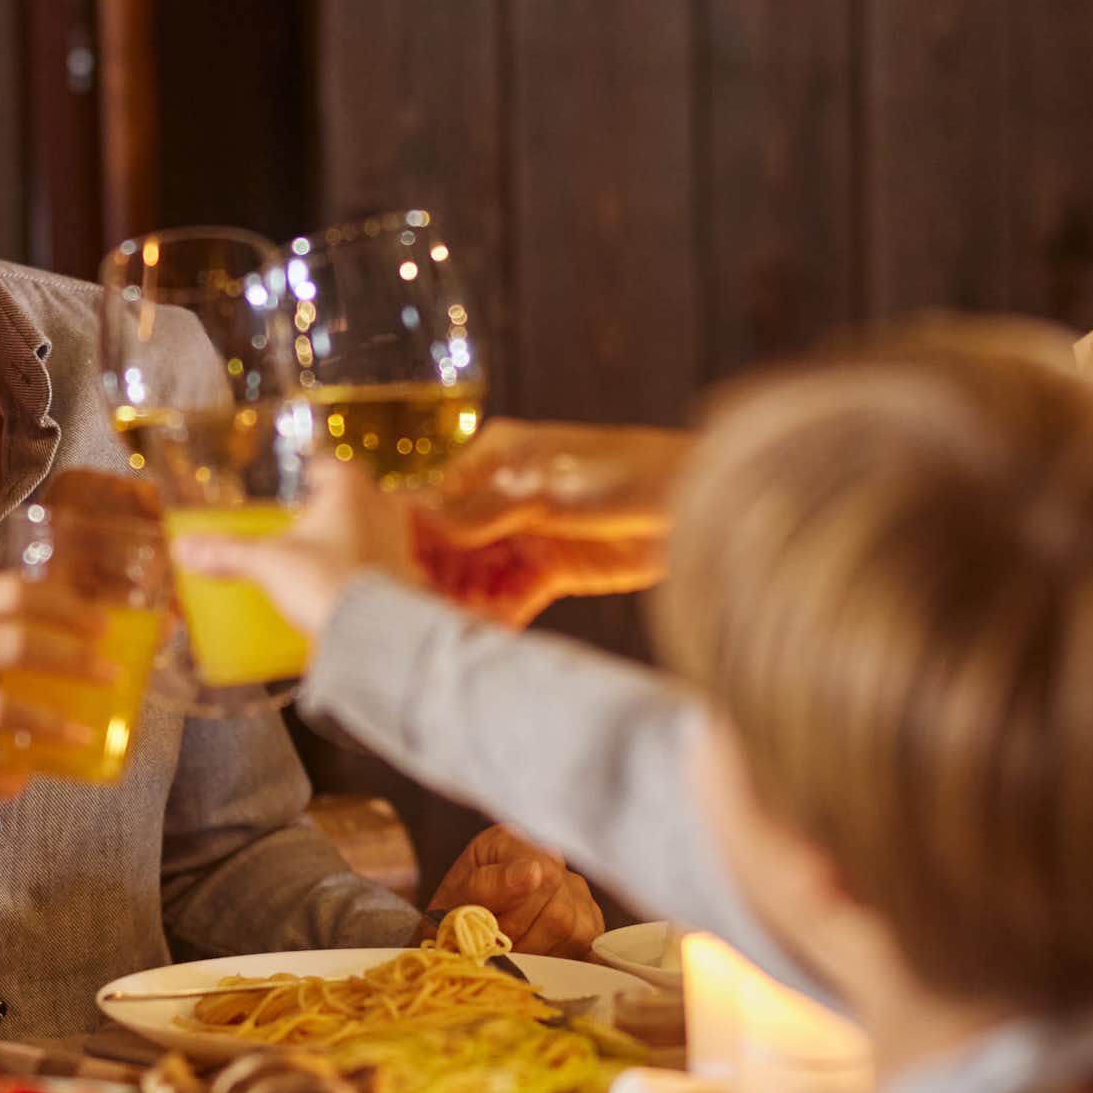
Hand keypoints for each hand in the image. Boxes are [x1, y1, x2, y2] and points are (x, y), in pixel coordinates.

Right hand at [167, 459, 415, 639]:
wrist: (374, 634)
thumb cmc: (326, 581)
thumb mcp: (268, 564)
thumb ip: (227, 553)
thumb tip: (184, 548)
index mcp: (351, 492)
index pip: (336, 464)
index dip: (316, 468)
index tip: (300, 476)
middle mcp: (383, 512)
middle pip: (361, 495)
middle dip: (335, 504)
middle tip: (307, 516)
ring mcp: (399, 547)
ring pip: (376, 529)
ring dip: (354, 536)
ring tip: (324, 551)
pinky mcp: (405, 581)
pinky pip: (384, 566)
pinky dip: (365, 570)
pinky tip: (343, 585)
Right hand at [411, 420, 683, 626]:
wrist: (700, 505)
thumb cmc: (628, 473)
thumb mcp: (549, 486)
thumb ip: (487, 507)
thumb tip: (425, 518)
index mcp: (496, 457)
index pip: (436, 499)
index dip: (412, 536)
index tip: (392, 570)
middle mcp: (505, 495)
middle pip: (452, 542)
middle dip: (435, 576)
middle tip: (416, 612)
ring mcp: (529, 534)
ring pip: (478, 572)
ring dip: (463, 599)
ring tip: (446, 629)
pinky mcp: (554, 570)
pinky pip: (512, 595)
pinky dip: (497, 614)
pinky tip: (482, 634)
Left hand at [425, 825, 605, 957]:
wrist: (457, 938)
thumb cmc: (452, 916)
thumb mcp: (454, 901)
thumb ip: (488, 885)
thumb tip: (532, 872)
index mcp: (512, 842)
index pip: (543, 877)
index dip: (516, 916)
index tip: (489, 930)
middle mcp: (551, 859)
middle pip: (560, 913)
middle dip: (524, 941)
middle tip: (497, 947)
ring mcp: (575, 889)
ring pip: (576, 933)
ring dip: (540, 953)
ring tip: (512, 951)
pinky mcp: (588, 920)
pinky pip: (588, 947)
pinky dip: (560, 959)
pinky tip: (534, 956)